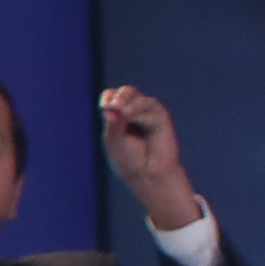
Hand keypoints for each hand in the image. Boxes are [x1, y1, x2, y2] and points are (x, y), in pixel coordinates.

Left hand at [95, 82, 203, 236]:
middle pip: (126, 92)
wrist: (148, 174)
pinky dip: (138, 110)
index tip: (103, 108)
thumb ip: (114, 122)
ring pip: (137, 98)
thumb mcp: (114, 139)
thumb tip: (111, 106)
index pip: (111, 96)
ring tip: (122, 113)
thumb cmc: (128, 159)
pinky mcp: (161, 117)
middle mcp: (135, 111)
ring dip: (127, 103)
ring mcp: (148, 113)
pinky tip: (131, 116)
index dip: (108, 97)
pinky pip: (149, 106)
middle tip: (113, 106)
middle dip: (119, 97)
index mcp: (119, 115)